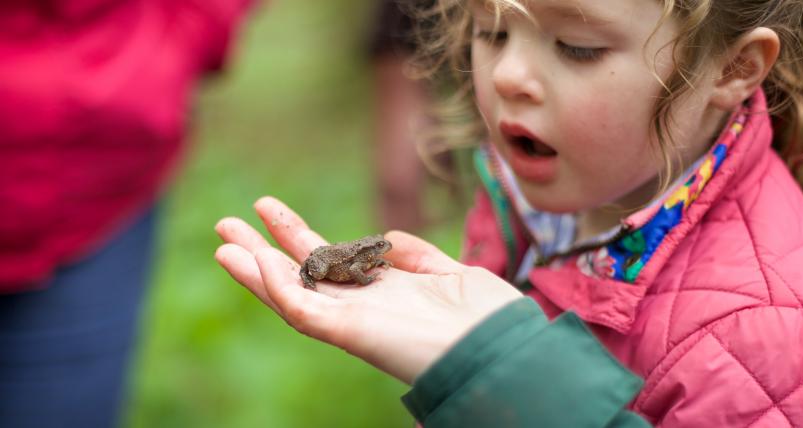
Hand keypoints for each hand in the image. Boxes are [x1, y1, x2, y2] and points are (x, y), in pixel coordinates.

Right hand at [214, 196, 522, 383]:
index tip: (270, 212)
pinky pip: (305, 312)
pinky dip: (278, 290)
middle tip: (228, 222)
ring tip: (223, 240)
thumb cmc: (489, 321)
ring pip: (292, 295)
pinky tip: (255, 262)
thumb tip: (384, 239)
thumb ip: (416, 257)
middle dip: (265, 249)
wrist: (503, 351)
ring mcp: (354, 322)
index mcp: (385, 294)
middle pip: (301, 276)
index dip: (298, 239)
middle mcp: (363, 308)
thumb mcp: (452, 275)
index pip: (329, 265)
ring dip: (255, 269)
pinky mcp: (352, 335)